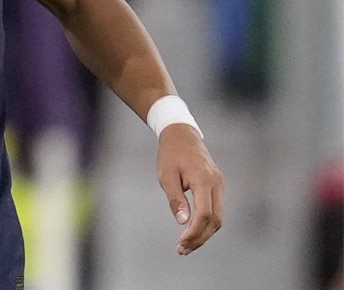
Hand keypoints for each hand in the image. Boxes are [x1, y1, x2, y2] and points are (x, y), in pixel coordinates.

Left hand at [156, 124, 224, 254]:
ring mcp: (220, 185)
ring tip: (186, 246)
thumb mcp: (166, 176)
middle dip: (200, 238)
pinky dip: (206, 223)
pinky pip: (216, 209)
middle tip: (182, 250)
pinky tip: (193, 232)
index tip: (181, 243)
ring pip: (219, 217)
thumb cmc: (170, 154)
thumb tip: (183, 222)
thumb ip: (175, 199)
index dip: (195, 232)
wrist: (181, 134)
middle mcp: (216, 184)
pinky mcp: (217, 186)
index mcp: (203, 180)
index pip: (205, 213)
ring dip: (204, 233)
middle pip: (216, 220)